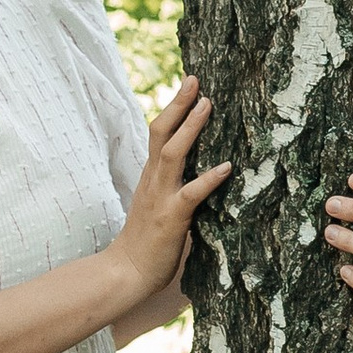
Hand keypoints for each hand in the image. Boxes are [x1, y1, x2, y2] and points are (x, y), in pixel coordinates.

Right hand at [110, 78, 229, 311]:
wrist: (126, 272)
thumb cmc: (147, 242)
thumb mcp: (159, 205)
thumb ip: (174, 186)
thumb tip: (202, 172)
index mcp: (151, 176)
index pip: (158, 133)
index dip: (173, 108)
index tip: (189, 86)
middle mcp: (153, 180)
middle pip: (160, 132)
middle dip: (178, 104)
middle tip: (195, 80)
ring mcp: (160, 197)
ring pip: (172, 153)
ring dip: (191, 128)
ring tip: (208, 105)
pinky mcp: (171, 217)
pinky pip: (191, 193)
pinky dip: (209, 178)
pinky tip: (226, 166)